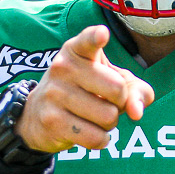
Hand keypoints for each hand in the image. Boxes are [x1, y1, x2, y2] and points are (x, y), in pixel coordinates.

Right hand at [16, 25, 153, 152]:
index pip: (88, 41)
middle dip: (120, 102)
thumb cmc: (86, 92)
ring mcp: (54, 94)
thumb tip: (137, 112)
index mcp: (77, 50)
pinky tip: (89, 131)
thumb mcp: (112, 81)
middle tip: (105, 101)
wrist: (37, 116)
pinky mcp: (52, 121)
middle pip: (117, 90)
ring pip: (109, 117)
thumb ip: (136, 90)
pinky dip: (101, 139)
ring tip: (93, 116)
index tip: (102, 34)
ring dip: (109, 123)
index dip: (96, 37)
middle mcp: (63, 67)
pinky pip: (96, 137)